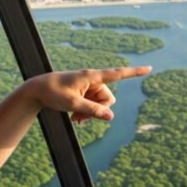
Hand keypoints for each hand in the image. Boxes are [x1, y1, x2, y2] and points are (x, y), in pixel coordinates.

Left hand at [27, 66, 152, 122]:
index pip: (118, 73)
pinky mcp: (84, 93)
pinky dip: (87, 113)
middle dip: (99, 110)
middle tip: (81, 118)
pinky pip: (94, 106)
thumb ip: (92, 110)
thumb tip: (111, 116)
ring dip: (91, 114)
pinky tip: (75, 118)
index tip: (149, 68)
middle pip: (109, 98)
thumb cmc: (52, 93)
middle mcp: (93, 80)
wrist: (36, 90)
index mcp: (92, 76)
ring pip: (101, 104)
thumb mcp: (72, 104)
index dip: (134, 72)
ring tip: (75, 119)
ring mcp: (88, 87)